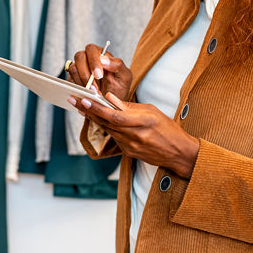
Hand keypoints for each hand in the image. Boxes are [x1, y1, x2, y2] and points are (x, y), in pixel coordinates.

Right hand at [66, 43, 132, 101]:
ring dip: (82, 82)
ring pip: (73, 68)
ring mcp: (79, 69)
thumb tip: (103, 59)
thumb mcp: (125, 77)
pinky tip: (87, 94)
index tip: (99, 75)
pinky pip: (70, 80)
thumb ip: (117, 65)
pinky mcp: (73, 79)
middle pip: (79, 56)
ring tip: (93, 92)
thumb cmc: (119, 88)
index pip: (92, 50)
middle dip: (86, 72)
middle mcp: (88, 59)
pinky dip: (78, 87)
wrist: (111, 103)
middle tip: (94, 86)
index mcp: (100, 54)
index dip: (94, 62)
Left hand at [69, 92, 199, 178]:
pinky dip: (104, 127)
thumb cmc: (167, 128)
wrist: (178, 153)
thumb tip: (109, 98)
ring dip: (93, 118)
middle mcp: (136, 135)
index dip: (97, 108)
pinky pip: (113, 137)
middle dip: (88, 110)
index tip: (84, 99)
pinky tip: (96, 118)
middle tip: (74, 100)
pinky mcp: (128, 153)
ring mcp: (131, 146)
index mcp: (144, 121)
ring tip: (81, 106)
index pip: (115, 115)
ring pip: (107, 129)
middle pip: (106, 123)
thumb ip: (129, 106)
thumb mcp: (151, 111)